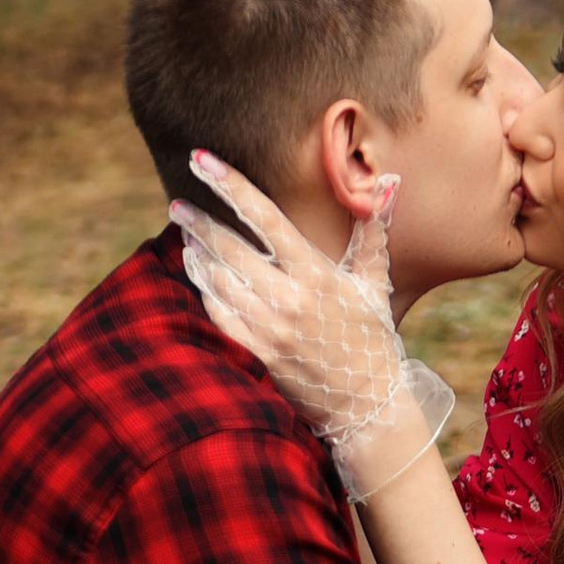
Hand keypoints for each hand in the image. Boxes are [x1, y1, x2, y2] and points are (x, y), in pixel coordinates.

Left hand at [171, 152, 454, 499]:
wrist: (366, 403)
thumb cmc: (369, 336)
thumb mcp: (374, 282)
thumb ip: (371, 232)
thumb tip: (385, 183)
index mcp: (316, 274)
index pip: (265, 218)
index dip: (231, 185)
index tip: (202, 160)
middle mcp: (290, 299)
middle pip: (231, 248)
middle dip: (199, 222)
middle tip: (178, 204)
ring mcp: (270, 329)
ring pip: (218, 281)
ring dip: (197, 253)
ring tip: (185, 234)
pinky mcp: (257, 354)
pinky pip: (217, 315)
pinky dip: (202, 289)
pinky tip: (195, 272)